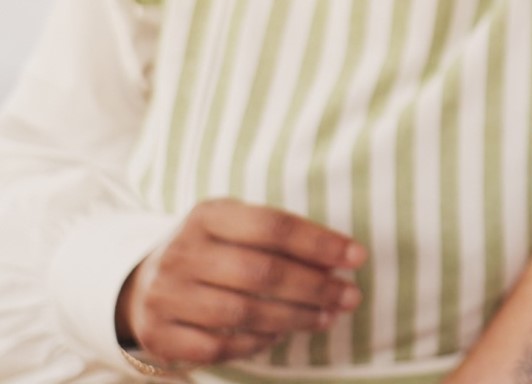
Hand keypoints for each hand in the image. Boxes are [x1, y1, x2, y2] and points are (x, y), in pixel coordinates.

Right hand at [115, 199, 363, 367]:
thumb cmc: (214, 251)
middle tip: (350, 296)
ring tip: (326, 318)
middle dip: (314, 287)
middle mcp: (181, 252)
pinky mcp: (157, 334)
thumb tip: (343, 259)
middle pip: (260, 272)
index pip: (272, 226)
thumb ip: (283, 239)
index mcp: (208, 215)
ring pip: (241, 313)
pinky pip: (216, 346)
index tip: (358, 256)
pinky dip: (253, 344)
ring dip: (293, 318)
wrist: (143, 283)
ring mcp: (165, 295)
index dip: (319, 242)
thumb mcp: (238, 228)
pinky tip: (278, 337)